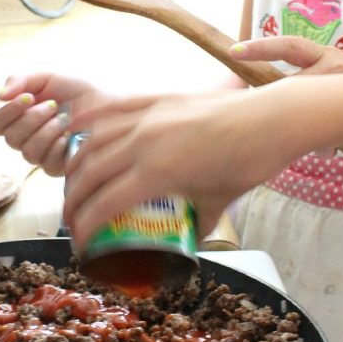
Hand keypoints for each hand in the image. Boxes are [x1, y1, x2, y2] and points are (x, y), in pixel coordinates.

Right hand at [0, 72, 105, 174]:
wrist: (110, 106)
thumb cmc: (79, 92)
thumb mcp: (50, 78)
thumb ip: (22, 80)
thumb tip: (0, 95)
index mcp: (19, 118)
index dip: (6, 112)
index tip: (27, 97)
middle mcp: (25, 139)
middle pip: (10, 138)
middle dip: (31, 119)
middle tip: (53, 105)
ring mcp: (41, 155)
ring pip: (28, 151)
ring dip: (47, 131)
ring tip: (65, 118)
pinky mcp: (57, 168)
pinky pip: (47, 162)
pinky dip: (58, 145)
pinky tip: (70, 134)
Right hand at [64, 87, 281, 246]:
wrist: (271, 118)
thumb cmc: (249, 162)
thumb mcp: (219, 203)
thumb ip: (196, 224)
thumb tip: (186, 244)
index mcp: (157, 172)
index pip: (104, 203)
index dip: (85, 226)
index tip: (79, 243)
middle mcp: (143, 141)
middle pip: (90, 172)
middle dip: (73, 199)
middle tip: (71, 218)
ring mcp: (148, 115)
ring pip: (94, 139)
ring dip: (76, 162)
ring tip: (73, 181)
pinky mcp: (158, 97)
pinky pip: (113, 107)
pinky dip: (90, 120)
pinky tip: (78, 129)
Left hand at [232, 35, 342, 157]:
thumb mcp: (337, 84)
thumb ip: (311, 90)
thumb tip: (275, 102)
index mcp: (326, 56)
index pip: (289, 47)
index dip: (261, 48)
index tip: (234, 51)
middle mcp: (337, 65)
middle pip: (291, 84)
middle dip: (276, 103)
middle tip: (257, 114)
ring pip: (307, 111)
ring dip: (309, 132)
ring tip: (322, 139)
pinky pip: (326, 137)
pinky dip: (326, 147)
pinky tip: (336, 148)